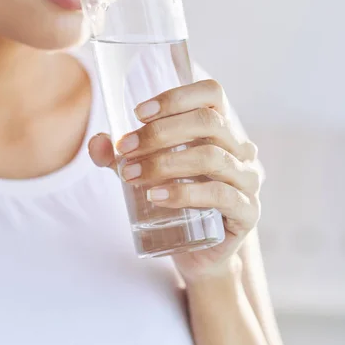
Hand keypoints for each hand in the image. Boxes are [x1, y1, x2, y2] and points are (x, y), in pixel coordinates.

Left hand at [88, 80, 261, 282]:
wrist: (198, 251)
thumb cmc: (176, 202)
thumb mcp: (144, 173)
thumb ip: (122, 158)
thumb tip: (97, 143)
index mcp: (221, 130)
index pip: (210, 94)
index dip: (175, 97)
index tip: (138, 113)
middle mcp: (240, 149)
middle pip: (207, 122)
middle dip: (159, 133)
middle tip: (125, 149)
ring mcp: (247, 180)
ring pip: (212, 156)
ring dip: (165, 162)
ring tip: (133, 175)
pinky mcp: (247, 211)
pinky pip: (220, 195)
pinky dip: (185, 193)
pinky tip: (157, 196)